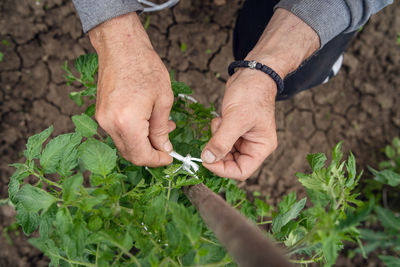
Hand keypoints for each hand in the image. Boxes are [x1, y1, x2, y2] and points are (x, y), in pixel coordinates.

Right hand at [89, 13, 174, 166]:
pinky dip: (134, 133)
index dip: (157, 161)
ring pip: (125, 144)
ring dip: (143, 142)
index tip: (169, 158)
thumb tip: (163, 148)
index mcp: (126, 123)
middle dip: (151, 153)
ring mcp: (102, 119)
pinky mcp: (101, 113)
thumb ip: (162, 129)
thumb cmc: (144, 67)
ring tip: (163, 126)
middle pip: (131, 153)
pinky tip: (148, 120)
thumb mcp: (163, 100)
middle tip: (167, 144)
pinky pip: (118, 132)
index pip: (141, 156)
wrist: (121, 45)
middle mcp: (110, 125)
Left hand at [201, 69, 277, 179]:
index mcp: (261, 147)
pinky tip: (220, 118)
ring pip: (224, 151)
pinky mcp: (234, 130)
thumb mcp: (236, 119)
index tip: (207, 161)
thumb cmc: (251, 94)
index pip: (242, 171)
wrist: (251, 74)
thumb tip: (207, 159)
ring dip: (216, 140)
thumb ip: (221, 141)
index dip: (223, 169)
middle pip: (231, 163)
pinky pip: (221, 139)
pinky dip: (216, 132)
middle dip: (218, 152)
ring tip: (219, 123)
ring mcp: (243, 138)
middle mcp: (254, 146)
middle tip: (208, 142)